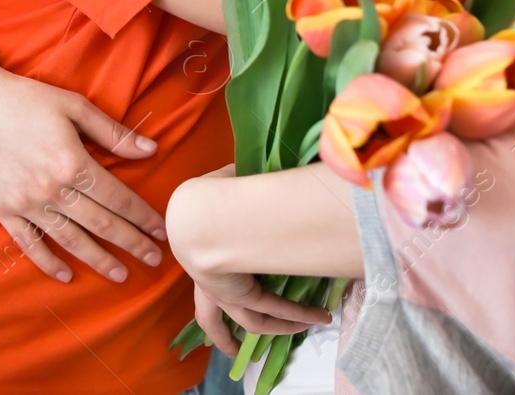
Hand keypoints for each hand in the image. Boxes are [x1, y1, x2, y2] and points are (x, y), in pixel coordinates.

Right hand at [0, 58, 167, 282]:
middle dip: (132, 243)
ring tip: (121, 274)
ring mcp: (26, 203)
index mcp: (73, 162)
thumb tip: (151, 150)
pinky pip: (29, 243)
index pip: (118, 198)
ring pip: (70, 240)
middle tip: (154, 259)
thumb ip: (113, 133)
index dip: (143, 216)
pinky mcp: (3, 210)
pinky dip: (48, 262)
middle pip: (101, 224)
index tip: (162, 230)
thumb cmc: (26, 99)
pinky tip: (67, 275)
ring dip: (98, 259)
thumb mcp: (74, 106)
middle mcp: (51, 189)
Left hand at [178, 165, 332, 352]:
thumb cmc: (206, 196)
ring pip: (246, 322)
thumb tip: (254, 166)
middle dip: (221, 335)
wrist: (198, 216)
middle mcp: (205, 279)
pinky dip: (295, 315)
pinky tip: (316, 317)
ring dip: (276, 328)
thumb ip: (238, 183)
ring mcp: (223, 292)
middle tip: (233, 347)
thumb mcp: (223, 187)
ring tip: (300, 329)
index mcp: (197, 253)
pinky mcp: (243, 296)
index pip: (206, 275)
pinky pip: (272, 311)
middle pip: (209, 318)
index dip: (218, 283)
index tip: (230, 285)